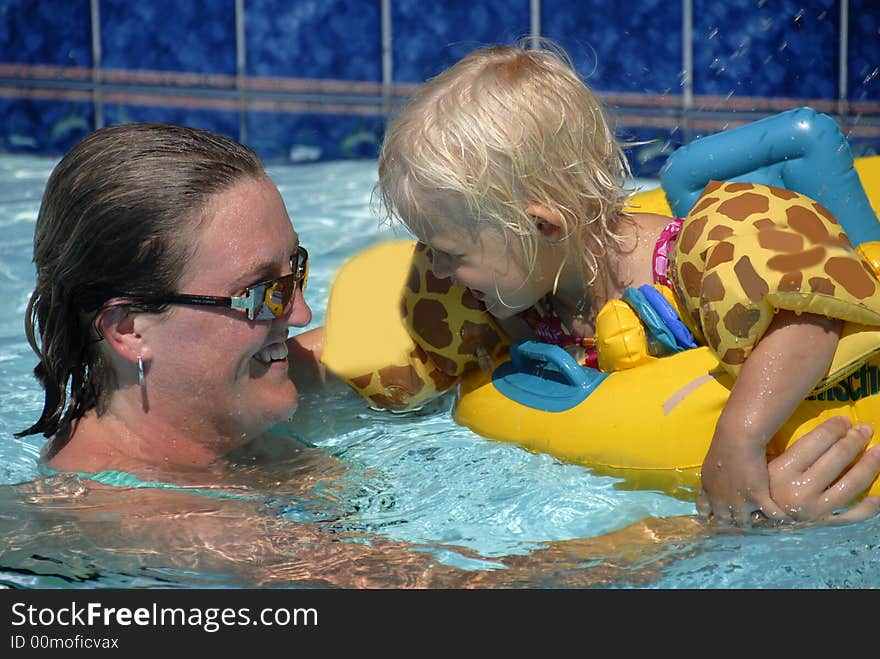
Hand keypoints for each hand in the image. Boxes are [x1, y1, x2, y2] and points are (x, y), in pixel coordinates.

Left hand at [697, 436, 791, 527]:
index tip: (714, 520)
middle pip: (723, 521)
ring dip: (754, 525)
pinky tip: (787, 522)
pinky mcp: (757, 498)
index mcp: (708, 488)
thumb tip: (719, 475)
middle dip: (730, 527)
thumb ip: (715, 474)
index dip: (710, 516)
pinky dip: (779, 518)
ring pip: (745, 523)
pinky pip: (770, 514)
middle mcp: (720, 500)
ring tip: (762, 529)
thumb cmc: (724, 444)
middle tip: (738, 531)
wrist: (736, 439)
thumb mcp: (713, 462)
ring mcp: (738, 502)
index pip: (704, 509)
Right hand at [764, 416, 879, 524]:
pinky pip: (853, 516)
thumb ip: (790, 449)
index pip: (816, 441)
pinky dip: (868, 507)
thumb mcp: (765, 464)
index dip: (834, 427)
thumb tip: (821, 429)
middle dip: (855, 440)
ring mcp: (815, 510)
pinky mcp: (824, 525)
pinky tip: (876, 495)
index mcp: (781, 471)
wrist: (757, 521)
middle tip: (864, 430)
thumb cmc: (759, 485)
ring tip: (877, 451)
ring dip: (870, 465)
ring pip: (852, 484)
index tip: (845, 421)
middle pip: (838, 458)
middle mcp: (800, 491)